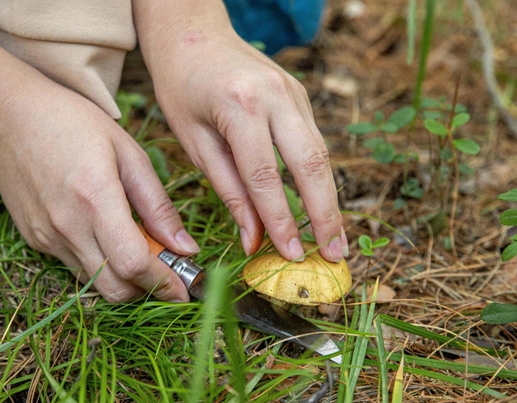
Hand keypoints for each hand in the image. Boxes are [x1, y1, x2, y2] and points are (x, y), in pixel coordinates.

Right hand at [0, 83, 199, 301]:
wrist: (7, 117)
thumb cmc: (74, 124)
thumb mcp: (129, 153)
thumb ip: (158, 206)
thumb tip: (187, 248)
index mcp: (96, 199)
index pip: (134, 264)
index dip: (164, 283)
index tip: (185, 287)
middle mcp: (68, 227)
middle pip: (115, 289)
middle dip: (148, 289)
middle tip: (166, 268)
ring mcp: (47, 238)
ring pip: (95, 284)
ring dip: (125, 278)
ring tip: (138, 246)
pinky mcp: (36, 241)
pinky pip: (76, 267)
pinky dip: (100, 264)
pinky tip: (106, 235)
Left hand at [142, 26, 347, 261]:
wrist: (192, 34)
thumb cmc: (181, 88)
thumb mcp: (193, 141)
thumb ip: (227, 189)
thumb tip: (253, 238)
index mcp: (240, 105)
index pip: (266, 176)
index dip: (281, 221)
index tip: (291, 255)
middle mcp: (276, 95)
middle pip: (311, 164)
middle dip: (325, 214)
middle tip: (333, 254)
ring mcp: (294, 92)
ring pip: (321, 153)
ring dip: (330, 199)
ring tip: (335, 239)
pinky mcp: (300, 95)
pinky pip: (314, 141)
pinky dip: (319, 177)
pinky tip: (321, 206)